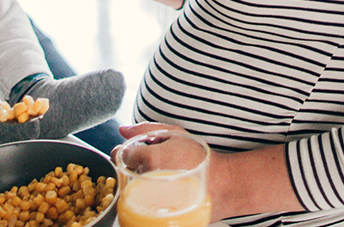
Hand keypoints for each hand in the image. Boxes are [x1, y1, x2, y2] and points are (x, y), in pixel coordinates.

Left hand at [117, 123, 297, 221]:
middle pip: (122, 173)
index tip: (136, 152)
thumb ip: (146, 129)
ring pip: (130, 190)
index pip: (119, 154)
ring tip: (156, 179)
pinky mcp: (158, 214)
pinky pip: (142, 205)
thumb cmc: (201, 158)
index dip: (125, 151)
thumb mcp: (176, 134)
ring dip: (137, 182)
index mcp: (150, 159)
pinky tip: (160, 192)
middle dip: (131, 167)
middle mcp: (148, 180)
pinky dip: (146, 198)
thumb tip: (123, 129)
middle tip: (149, 165)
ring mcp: (152, 200)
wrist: (224, 185)